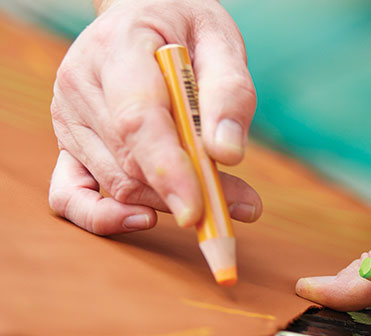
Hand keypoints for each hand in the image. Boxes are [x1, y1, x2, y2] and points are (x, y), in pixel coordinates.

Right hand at [49, 0, 261, 234]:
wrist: (147, 12)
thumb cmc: (187, 28)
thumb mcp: (222, 42)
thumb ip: (230, 94)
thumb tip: (228, 155)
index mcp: (119, 48)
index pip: (138, 119)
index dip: (168, 170)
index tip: (198, 210)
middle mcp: (80, 83)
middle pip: (132, 162)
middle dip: (188, 192)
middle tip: (244, 204)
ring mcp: (67, 116)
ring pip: (117, 183)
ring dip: (169, 202)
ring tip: (221, 197)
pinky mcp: (68, 142)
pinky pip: (69, 194)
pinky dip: (104, 217)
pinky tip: (147, 219)